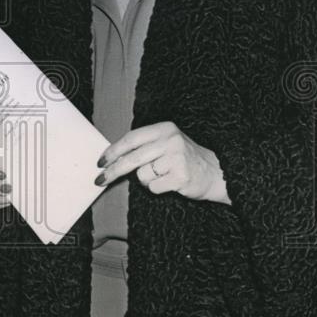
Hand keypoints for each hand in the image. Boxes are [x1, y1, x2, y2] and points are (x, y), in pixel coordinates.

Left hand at [96, 122, 229, 204]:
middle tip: (100, 180)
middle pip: (131, 158)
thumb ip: (143, 147)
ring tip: (162, 176)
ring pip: (142, 174)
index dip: (113, 151)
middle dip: (113, 170)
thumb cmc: (184, 159)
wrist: (216, 173)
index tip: (100, 161)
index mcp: (164, 128)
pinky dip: (157, 188)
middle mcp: (170, 140)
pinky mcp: (180, 176)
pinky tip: (170, 183)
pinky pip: (153, 187)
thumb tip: (112, 158)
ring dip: (146, 180)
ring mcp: (176, 158)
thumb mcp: (165, 144)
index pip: (131, 139)